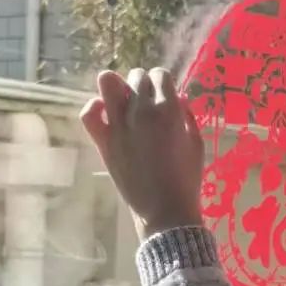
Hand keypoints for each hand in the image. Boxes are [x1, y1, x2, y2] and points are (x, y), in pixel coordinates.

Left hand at [81, 68, 203, 241]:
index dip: (164, 82)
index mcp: (169, 110)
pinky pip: (89, 112)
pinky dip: (95, 107)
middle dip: (144, 84)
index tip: (165, 94)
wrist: (165, 211)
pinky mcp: (103, 141)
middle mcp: (142, 111)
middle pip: (137, 76)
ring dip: (118, 86)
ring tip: (125, 101)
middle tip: (148, 102)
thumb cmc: (187, 179)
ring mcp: (119, 125)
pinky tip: (106, 113)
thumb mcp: (196, 144)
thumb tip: (179, 97)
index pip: (160, 75)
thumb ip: (188, 116)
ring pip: (108, 82)